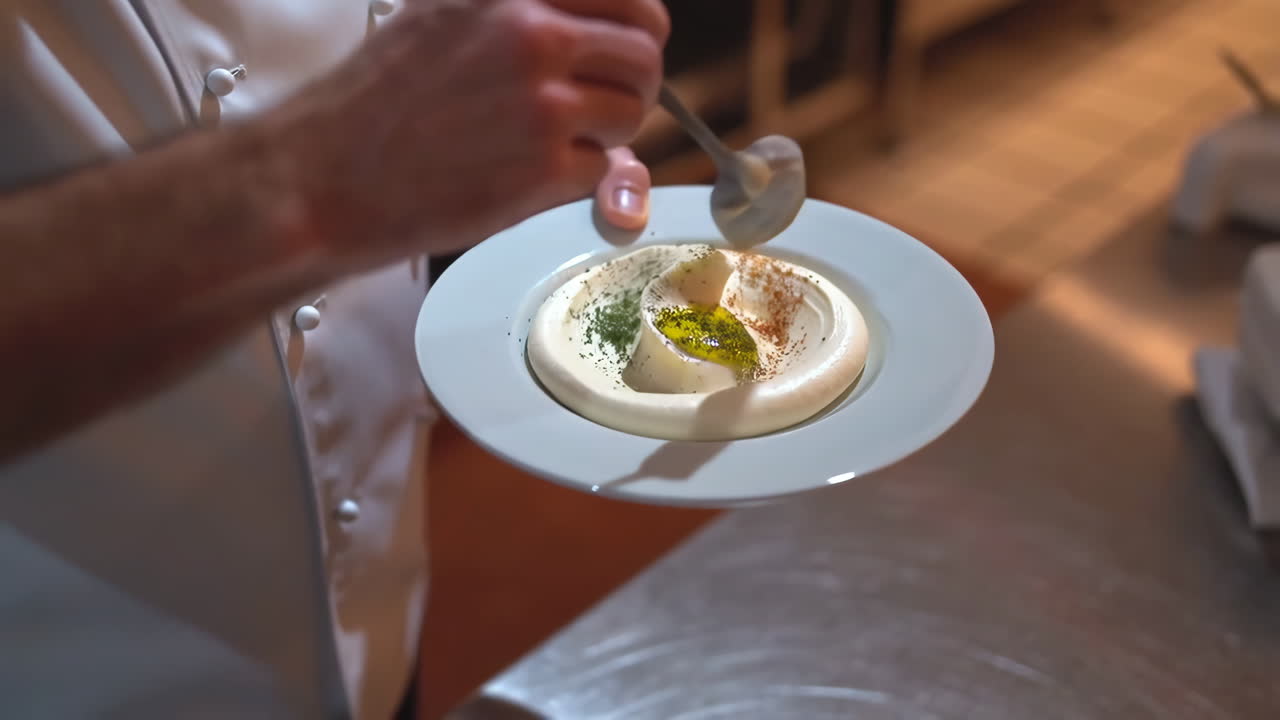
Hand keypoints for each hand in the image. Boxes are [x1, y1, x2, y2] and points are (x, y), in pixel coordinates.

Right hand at [266, 0, 669, 270]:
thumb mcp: (448, 14)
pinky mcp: (544, 167)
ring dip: (608, 133)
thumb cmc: (382, 99)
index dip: (636, 28)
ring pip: (631, 113)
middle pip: (645, 52)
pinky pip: (605, 170)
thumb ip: (527, 14)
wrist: (327, 175)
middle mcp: (531, 32)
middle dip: (633, 82)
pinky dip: (578, 179)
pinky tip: (527, 175)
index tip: (619, 50)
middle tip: (605, 104)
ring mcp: (542, 102)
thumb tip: (611, 34)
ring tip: (554, 141)